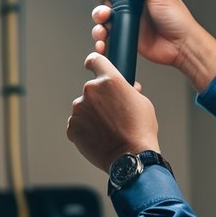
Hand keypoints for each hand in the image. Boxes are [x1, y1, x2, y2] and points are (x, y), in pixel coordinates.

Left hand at [67, 51, 160, 172]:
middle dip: (99, 99)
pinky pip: (77, 124)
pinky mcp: (72, 127)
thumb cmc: (140, 131)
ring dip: (92, 115)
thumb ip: (130, 90)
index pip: (95, 60)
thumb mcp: (143, 103)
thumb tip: (128, 88)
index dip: (94, 63)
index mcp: (109, 81)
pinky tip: (99, 137)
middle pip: (91, 89)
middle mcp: (91, 91)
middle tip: (111, 113)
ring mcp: (79, 109)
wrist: (130, 157)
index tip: (92, 65)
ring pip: (83, 108)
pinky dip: (85, 129)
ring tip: (107, 129)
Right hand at [91, 0, 215, 92]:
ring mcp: (129, 17)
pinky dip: (101, 35)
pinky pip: (108, 32)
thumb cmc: (179, 20)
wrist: (181, 47)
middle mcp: (134, 1)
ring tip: (104, 18)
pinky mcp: (126, 32)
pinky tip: (103, 36)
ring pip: (104, 12)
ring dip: (98, 14)